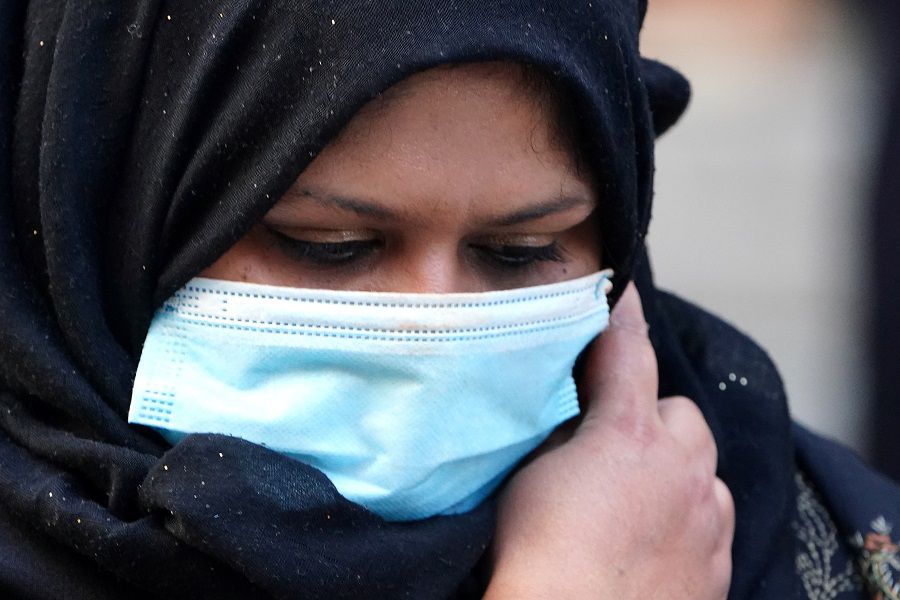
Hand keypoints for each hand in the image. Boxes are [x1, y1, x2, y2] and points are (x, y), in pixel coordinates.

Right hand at [484, 283, 733, 598]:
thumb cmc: (538, 559)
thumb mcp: (531, 473)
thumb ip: (560, 428)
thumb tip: (573, 409)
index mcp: (630, 436)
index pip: (628, 349)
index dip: (620, 315)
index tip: (620, 290)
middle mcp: (683, 471)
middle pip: (681, 415)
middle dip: (652, 419)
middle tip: (613, 443)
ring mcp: (707, 521)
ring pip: (704, 469)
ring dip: (677, 471)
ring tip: (636, 496)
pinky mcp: (717, 566)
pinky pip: (713, 520)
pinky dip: (690, 517)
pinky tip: (653, 538)